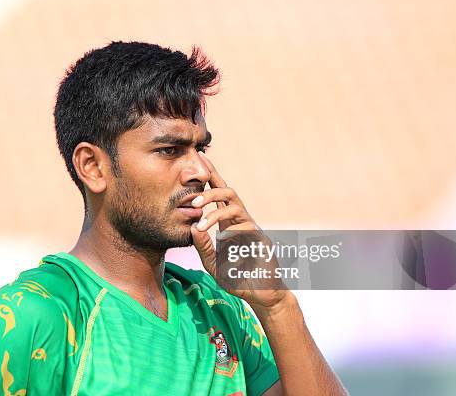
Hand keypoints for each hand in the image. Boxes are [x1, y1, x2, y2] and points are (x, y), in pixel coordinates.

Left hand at [190, 152, 287, 308]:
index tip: (200, 161)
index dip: (212, 177)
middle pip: (228, 194)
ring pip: (236, 208)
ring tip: (201, 224)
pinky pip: (248, 229)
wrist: (261, 293)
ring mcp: (253, 229)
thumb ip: (203, 248)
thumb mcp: (213, 264)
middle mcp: (241, 221)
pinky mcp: (262, 240)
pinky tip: (222, 245)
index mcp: (228, 223)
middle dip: (210, 192)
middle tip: (193, 201)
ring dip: (215, 214)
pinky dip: (231, 235)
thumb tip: (192, 228)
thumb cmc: (236, 277)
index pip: (220, 195)